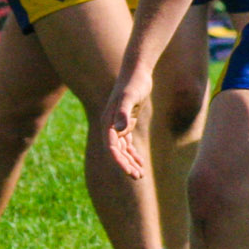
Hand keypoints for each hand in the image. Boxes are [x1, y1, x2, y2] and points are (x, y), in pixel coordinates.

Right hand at [103, 65, 152, 179]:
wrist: (136, 71)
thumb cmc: (133, 83)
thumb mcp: (130, 97)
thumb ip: (123, 113)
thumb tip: (120, 130)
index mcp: (107, 123)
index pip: (111, 148)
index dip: (120, 162)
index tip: (130, 172)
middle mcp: (110, 126)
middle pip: (116, 152)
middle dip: (126, 165)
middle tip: (138, 177)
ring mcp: (117, 125)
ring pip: (122, 150)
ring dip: (130, 162)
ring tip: (140, 174)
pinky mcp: (126, 123)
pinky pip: (127, 143)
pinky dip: (133, 153)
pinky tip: (141, 162)